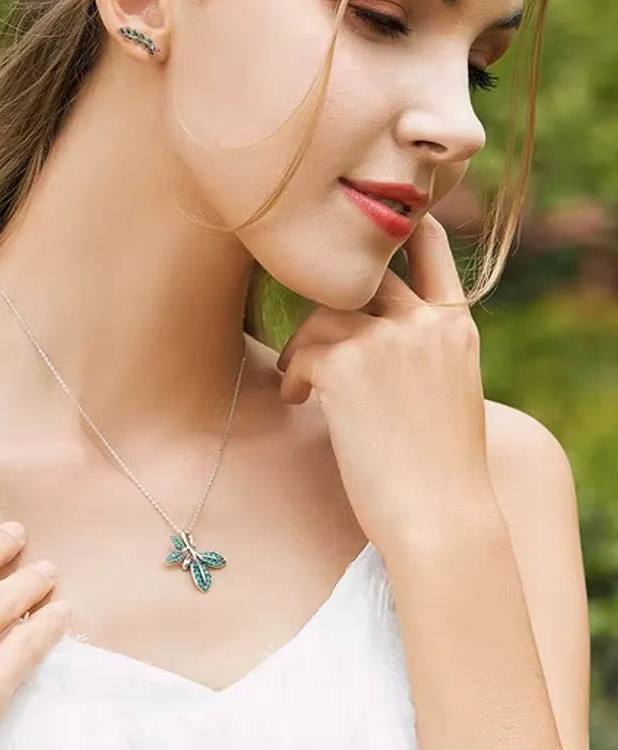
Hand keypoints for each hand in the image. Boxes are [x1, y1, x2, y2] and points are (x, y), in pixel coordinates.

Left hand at [275, 214, 495, 558]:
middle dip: (329, 298)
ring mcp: (386, 340)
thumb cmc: (437, 468)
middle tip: (311, 328)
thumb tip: (367, 327)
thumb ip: (420, 347)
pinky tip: (302, 400)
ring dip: (305, 345)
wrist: (441, 521)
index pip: (430, 246)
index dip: (399, 228)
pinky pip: (302, 350)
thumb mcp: (448, 390)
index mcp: (455, 327)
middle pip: (361, 275)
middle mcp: (424, 322)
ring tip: (305, 382)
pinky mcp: (346, 365)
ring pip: (323, 312)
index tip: (368, 233)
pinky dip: (295, 374)